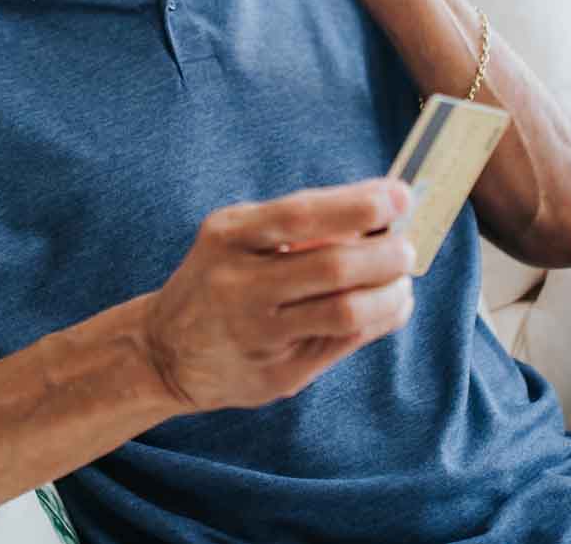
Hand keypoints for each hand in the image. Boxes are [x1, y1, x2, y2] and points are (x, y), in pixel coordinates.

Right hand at [135, 179, 416, 413]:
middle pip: (333, 266)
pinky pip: (344, 343)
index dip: (359, 204)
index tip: (400, 197)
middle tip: (406, 249)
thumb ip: (299, 225)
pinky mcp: (276, 373)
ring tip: (400, 283)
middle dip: (386, 254)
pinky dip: (379, 320)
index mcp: (229, 235)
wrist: (165, 351)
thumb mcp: (237, 238)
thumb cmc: (219, 280)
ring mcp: (257, 333)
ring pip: (346, 311)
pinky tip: (388, 308)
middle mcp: (238, 284)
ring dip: (390, 293)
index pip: (302, 214)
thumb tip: (380, 208)